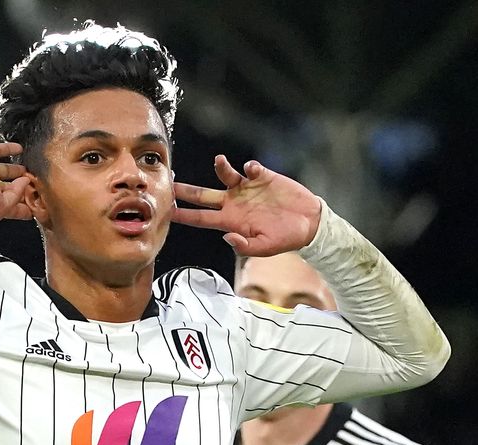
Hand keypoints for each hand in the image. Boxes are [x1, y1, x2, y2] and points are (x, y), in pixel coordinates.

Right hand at [0, 142, 32, 222]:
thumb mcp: (1, 207)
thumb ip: (17, 196)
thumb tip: (25, 183)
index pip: (16, 207)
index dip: (28, 206)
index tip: (40, 205)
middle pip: (13, 188)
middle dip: (25, 187)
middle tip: (38, 184)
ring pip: (7, 170)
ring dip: (18, 169)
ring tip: (29, 169)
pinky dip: (10, 148)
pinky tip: (19, 148)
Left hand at [173, 155, 321, 255]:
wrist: (309, 223)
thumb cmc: (286, 238)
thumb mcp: (265, 249)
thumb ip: (245, 246)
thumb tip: (226, 237)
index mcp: (231, 221)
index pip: (201, 218)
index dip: (184, 215)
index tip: (167, 211)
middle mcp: (234, 203)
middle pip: (203, 195)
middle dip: (186, 190)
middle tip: (169, 181)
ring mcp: (247, 189)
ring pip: (225, 176)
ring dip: (221, 168)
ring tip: (219, 162)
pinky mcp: (263, 177)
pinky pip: (251, 169)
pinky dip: (250, 167)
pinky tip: (254, 170)